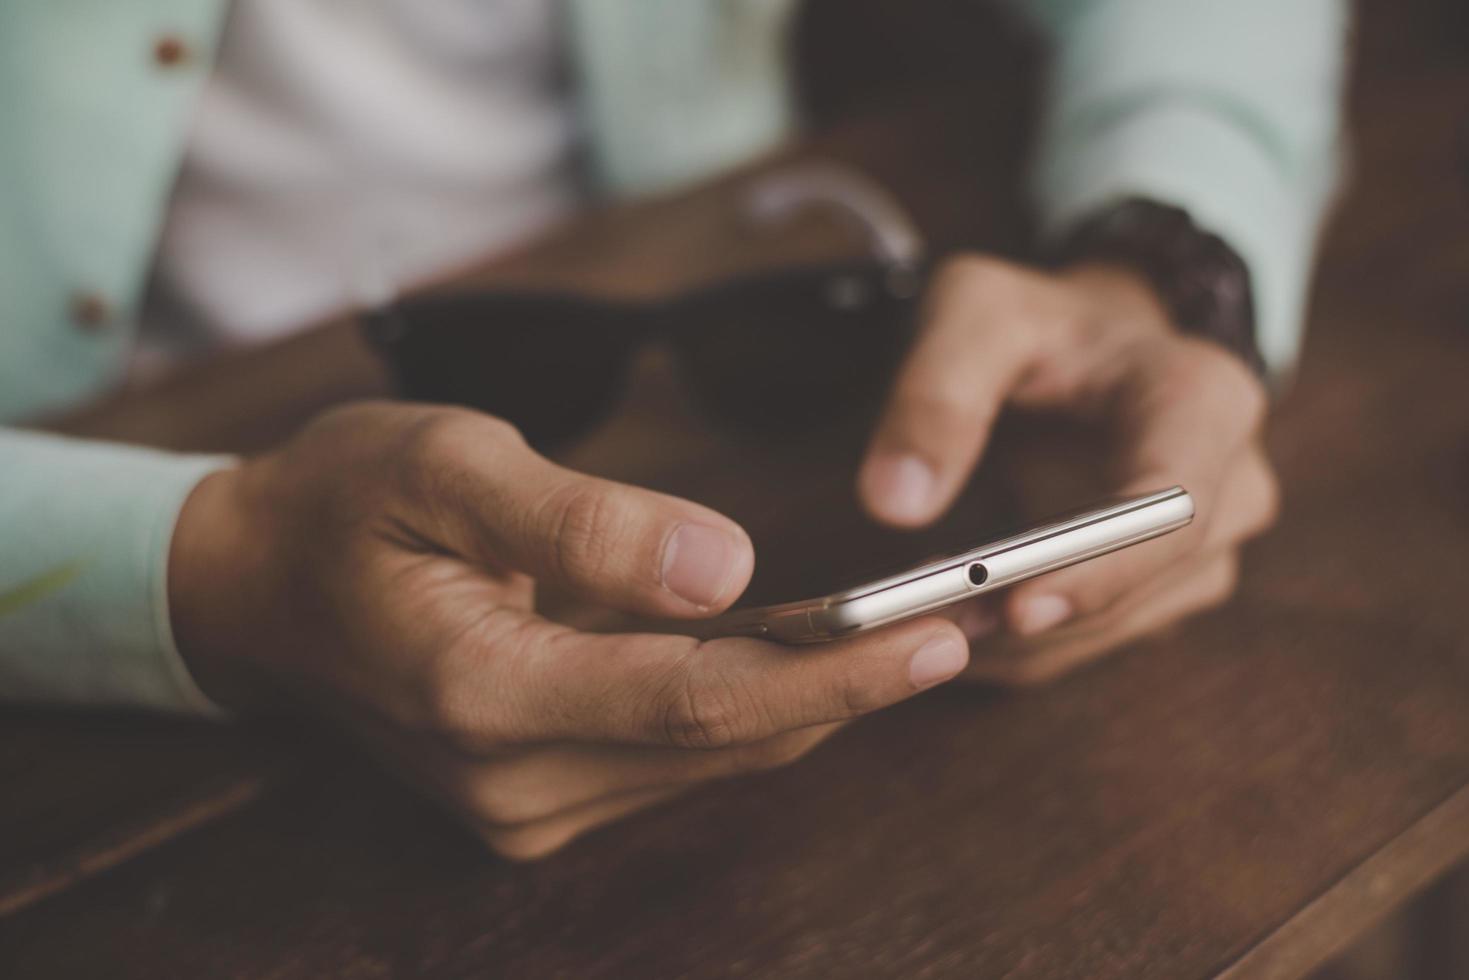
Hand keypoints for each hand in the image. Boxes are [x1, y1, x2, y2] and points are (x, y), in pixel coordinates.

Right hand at [171, 403, 968, 857]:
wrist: (256, 586)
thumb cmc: (344, 502)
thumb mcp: (448, 463)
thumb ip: (584, 522)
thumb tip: (731, 566)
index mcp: (483, 691)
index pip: (699, 699)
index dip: (830, 669)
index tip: (940, 630)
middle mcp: (513, 777)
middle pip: (727, 742)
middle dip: (855, 685)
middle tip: (973, 622)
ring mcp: (527, 803)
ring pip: (717, 758)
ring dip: (821, 699)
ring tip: (923, 633)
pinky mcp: (542, 797)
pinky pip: (683, 755)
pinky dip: (761, 708)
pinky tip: (823, 657)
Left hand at [857, 257, 1277, 683]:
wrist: (1083, 348)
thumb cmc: (1033, 323)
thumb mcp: (972, 314)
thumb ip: (934, 392)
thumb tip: (894, 504)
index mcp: (1205, 400)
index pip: (1173, 506)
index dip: (1100, 567)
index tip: (1015, 607)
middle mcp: (1231, 485)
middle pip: (1143, 583)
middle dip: (1033, 614)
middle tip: (923, 617)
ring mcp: (1207, 550)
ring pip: (1110, 629)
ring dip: (1014, 638)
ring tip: (916, 610)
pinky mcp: (1164, 593)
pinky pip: (1088, 644)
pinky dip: (1013, 646)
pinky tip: (945, 620)